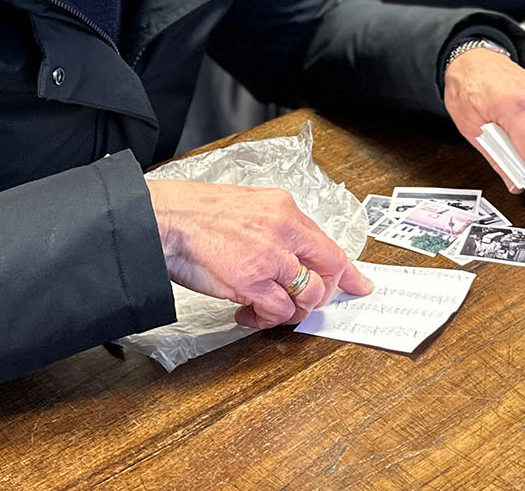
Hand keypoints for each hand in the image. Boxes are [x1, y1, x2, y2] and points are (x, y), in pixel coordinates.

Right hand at [148, 180, 370, 328]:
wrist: (164, 221)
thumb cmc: (195, 215)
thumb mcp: (248, 207)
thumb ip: (275, 229)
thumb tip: (293, 256)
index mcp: (284, 209)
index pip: (329, 245)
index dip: (348, 271)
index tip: (360, 285)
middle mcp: (284, 230)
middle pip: (327, 272)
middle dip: (319, 295)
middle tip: (299, 303)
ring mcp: (270, 257)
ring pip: (307, 296)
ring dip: (292, 310)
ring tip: (266, 307)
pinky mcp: (252, 282)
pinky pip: (279, 311)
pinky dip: (268, 318)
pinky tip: (249, 312)